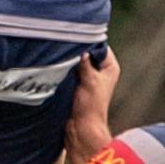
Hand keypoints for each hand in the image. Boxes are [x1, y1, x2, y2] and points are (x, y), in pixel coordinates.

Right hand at [64, 49, 120, 163]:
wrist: (79, 128)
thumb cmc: (90, 107)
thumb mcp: (90, 81)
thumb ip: (85, 63)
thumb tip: (80, 49)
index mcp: (110, 67)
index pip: (99, 45)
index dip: (87, 40)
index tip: (73, 35)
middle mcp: (100, 70)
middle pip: (86, 52)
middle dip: (76, 48)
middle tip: (62, 42)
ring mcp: (87, 77)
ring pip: (76, 60)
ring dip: (68, 58)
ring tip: (56, 52)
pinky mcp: (75, 83)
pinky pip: (68, 69)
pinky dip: (62, 66)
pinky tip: (54, 62)